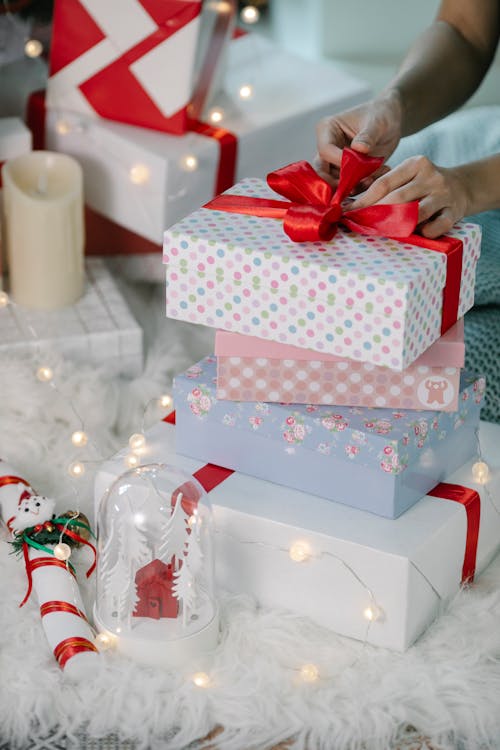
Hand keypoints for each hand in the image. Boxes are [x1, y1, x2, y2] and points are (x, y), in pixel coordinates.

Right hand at [315, 91, 402, 187]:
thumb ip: (368, 135)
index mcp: (327, 129)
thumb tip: (358, 148)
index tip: (359, 163)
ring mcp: (335, 162)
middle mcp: (327, 148)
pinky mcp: (345, 173)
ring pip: (335, 183)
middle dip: (339, 182)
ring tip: (374, 177)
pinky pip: (349, 186)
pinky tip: (378, 175)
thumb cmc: (381, 114)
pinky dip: (363, 186)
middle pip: (322, 172)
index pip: (325, 151)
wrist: (390, 120)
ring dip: (354, 186)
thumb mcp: (377, 122)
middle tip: (359, 183)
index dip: (339, 161)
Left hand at [350, 155, 470, 237]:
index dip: (363, 201)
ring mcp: (443, 194)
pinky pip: (436, 227)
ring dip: (398, 226)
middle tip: (360, 226)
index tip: (348, 212)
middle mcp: (430, 176)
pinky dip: (424, 233)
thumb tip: (351, 200)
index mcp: (415, 164)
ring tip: (385, 231)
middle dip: (375, 215)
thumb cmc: (423, 184)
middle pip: (397, 199)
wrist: (462, 187)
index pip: (383, 184)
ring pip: (416, 214)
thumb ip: (383, 183)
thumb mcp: (407, 175)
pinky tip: (418, 233)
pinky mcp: (454, 211)